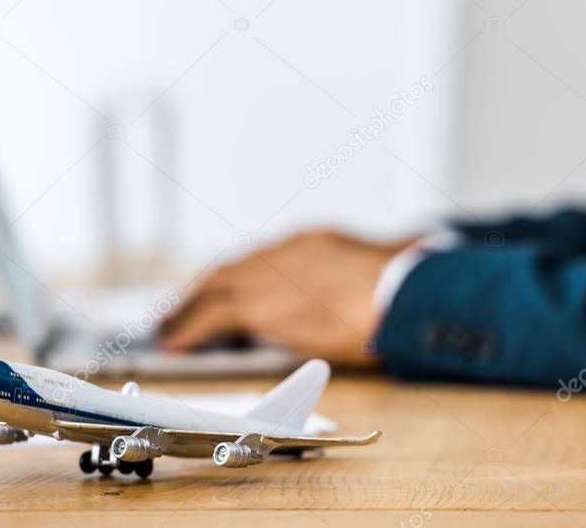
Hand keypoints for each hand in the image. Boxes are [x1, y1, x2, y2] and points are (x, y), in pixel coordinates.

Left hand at [160, 230, 415, 366]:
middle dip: (206, 288)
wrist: (400, 292)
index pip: (268, 258)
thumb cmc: (410, 286)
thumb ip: (393, 256)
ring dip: (187, 308)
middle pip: (233, 268)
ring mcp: (269, 273)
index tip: (228, 288)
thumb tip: (417, 249)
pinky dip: (187, 329)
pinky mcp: (257, 304)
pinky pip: (209, 316)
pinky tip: (174, 344)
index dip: (244, 275)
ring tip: (168, 327)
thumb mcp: (398, 262)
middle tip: (183, 306)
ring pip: (213, 288)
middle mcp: (286, 250)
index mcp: (317, 241)